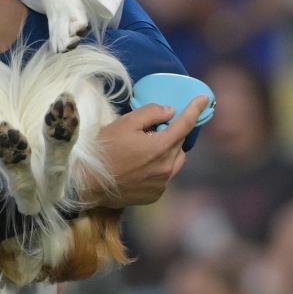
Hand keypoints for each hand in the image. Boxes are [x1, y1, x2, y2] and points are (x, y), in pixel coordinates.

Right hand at [82, 96, 207, 208]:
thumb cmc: (104, 149)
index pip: (186, 124)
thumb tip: (169, 112)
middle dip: (171, 133)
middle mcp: (166, 167)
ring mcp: (162, 184)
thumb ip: (150, 113)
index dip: (196, 109)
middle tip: (152, 130)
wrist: (87, 183)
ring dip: (168, 151)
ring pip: (175, 161)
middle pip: (180, 143)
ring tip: (146, 149)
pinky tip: (140, 166)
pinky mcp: (155, 195)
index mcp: (161, 147)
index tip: (204, 98)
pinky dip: (159, 167)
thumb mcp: (125, 123)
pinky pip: (165, 176)